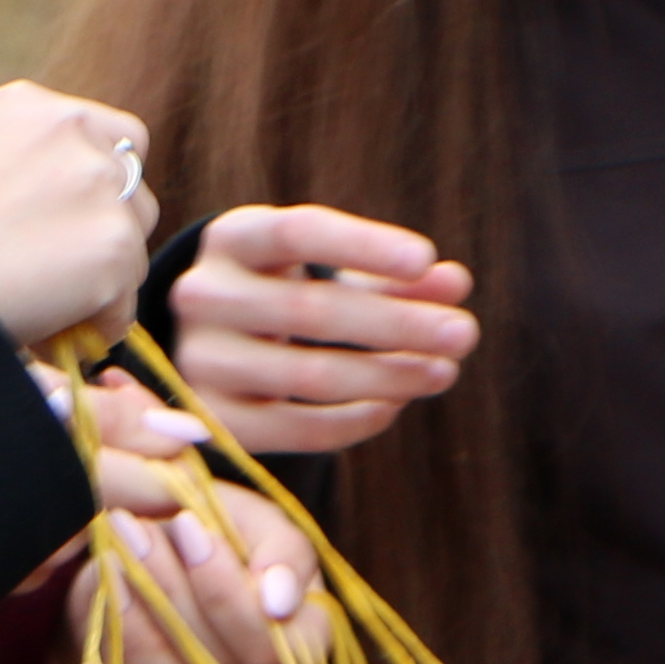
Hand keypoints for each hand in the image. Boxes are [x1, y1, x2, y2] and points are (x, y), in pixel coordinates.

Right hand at [0, 80, 158, 350]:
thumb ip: (20, 173)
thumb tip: (65, 222)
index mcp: (26, 105)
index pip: (108, 138)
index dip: (92, 188)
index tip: (61, 227)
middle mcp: (70, 129)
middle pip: (131, 187)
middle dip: (101, 233)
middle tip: (51, 278)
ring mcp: (98, 184)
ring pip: (132, 244)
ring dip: (101, 280)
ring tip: (41, 309)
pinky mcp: (113, 244)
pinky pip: (125, 302)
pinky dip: (95, 326)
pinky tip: (45, 333)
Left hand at [69, 456, 323, 663]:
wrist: (131, 562)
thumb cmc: (197, 536)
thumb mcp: (239, 516)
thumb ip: (277, 546)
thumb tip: (280, 600)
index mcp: (302, 637)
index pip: (290, 647)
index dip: (233, 594)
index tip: (186, 527)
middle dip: (170, 593)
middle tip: (132, 533)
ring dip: (138, 637)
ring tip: (110, 570)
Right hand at [171, 204, 479, 457]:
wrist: (212, 345)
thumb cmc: (288, 292)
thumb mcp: (331, 269)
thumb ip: (394, 276)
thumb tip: (454, 283)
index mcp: (233, 239)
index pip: (297, 233)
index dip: (363, 247)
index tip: (426, 259)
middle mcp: (203, 295)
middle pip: (310, 310)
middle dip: (398, 323)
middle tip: (464, 333)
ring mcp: (200, 361)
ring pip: (308, 375)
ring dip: (389, 376)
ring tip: (445, 371)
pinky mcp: (212, 420)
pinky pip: (295, 430)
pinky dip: (355, 421)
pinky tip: (396, 405)